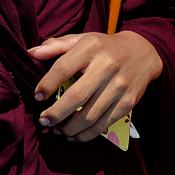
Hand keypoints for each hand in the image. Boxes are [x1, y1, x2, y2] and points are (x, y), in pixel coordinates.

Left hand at [30, 31, 162, 142]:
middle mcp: (107, 66)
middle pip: (77, 97)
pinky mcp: (128, 102)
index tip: (38, 96)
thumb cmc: (105, 47)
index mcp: (92, 48)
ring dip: (69, 128)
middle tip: (43, 121)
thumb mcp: (83, 39)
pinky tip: (74, 135)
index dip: (47, 84)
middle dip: (56, 113)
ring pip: (90, 116)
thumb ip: (57, 46)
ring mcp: (119, 86)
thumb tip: (31, 53)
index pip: (64, 68)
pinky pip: (104, 124)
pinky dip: (86, 134)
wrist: (143, 52)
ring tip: (56, 130)